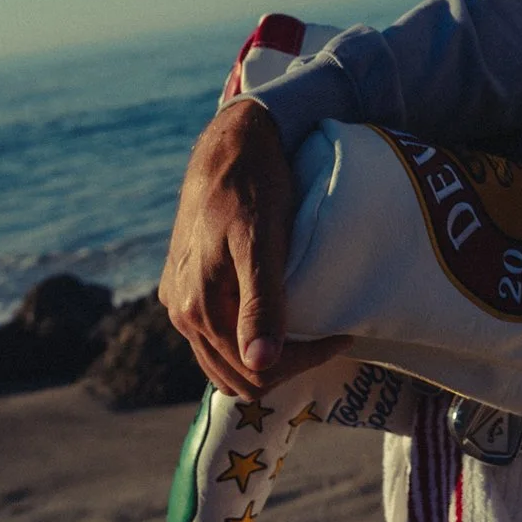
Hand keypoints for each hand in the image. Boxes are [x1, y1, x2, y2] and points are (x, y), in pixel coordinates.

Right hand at [157, 99, 344, 395]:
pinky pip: (213, 336)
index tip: (341, 334)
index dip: (304, 361)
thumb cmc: (252, 186)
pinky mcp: (182, 286)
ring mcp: (179, 301)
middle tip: (330, 335)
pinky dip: (245, 341)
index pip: (254, 371)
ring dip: (266, 359)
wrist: (228, 145)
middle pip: (237, 375)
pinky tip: (276, 319)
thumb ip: (260, 303)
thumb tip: (260, 365)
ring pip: (222, 361)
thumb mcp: (262, 241)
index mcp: (199, 308)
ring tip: (309, 331)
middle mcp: (182, 313)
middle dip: (287, 365)